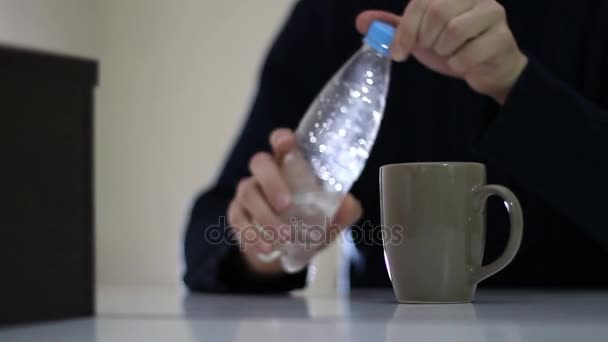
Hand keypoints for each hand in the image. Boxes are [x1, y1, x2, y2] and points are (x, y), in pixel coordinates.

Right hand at [227, 128, 362, 274]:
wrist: (286, 250)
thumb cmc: (310, 221)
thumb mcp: (331, 217)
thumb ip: (344, 209)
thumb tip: (348, 205)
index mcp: (290, 164)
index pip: (282, 142)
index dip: (282, 139)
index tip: (286, 143)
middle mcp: (266, 172)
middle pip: (260, 163)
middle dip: (271, 182)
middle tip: (286, 205)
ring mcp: (249, 190)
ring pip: (248, 193)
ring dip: (264, 216)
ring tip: (283, 237)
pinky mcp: (237, 212)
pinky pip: (238, 219)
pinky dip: (251, 235)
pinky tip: (266, 249)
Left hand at [356, 0, 527, 103]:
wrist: (487, 70)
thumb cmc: (454, 48)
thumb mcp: (420, 36)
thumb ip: (395, 27)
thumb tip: (361, 21)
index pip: (421, 2)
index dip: (405, 29)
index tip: (399, 52)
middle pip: (437, 12)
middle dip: (425, 39)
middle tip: (430, 50)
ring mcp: (494, 15)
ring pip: (453, 32)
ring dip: (444, 52)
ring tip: (450, 54)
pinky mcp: (502, 39)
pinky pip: (468, 54)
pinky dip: (459, 65)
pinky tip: (465, 63)